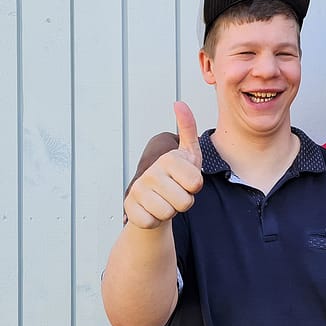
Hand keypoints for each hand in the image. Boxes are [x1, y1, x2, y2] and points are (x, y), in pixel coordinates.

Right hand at [123, 102, 203, 228]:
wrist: (153, 200)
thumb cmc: (176, 176)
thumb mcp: (188, 154)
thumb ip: (188, 129)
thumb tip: (179, 103)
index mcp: (168, 158)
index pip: (196, 183)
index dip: (195, 187)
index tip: (186, 181)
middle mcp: (151, 172)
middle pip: (184, 202)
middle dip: (184, 202)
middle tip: (176, 193)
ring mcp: (138, 190)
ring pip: (168, 213)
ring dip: (170, 212)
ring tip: (165, 201)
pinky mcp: (129, 207)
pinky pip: (151, 222)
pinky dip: (155, 221)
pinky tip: (152, 210)